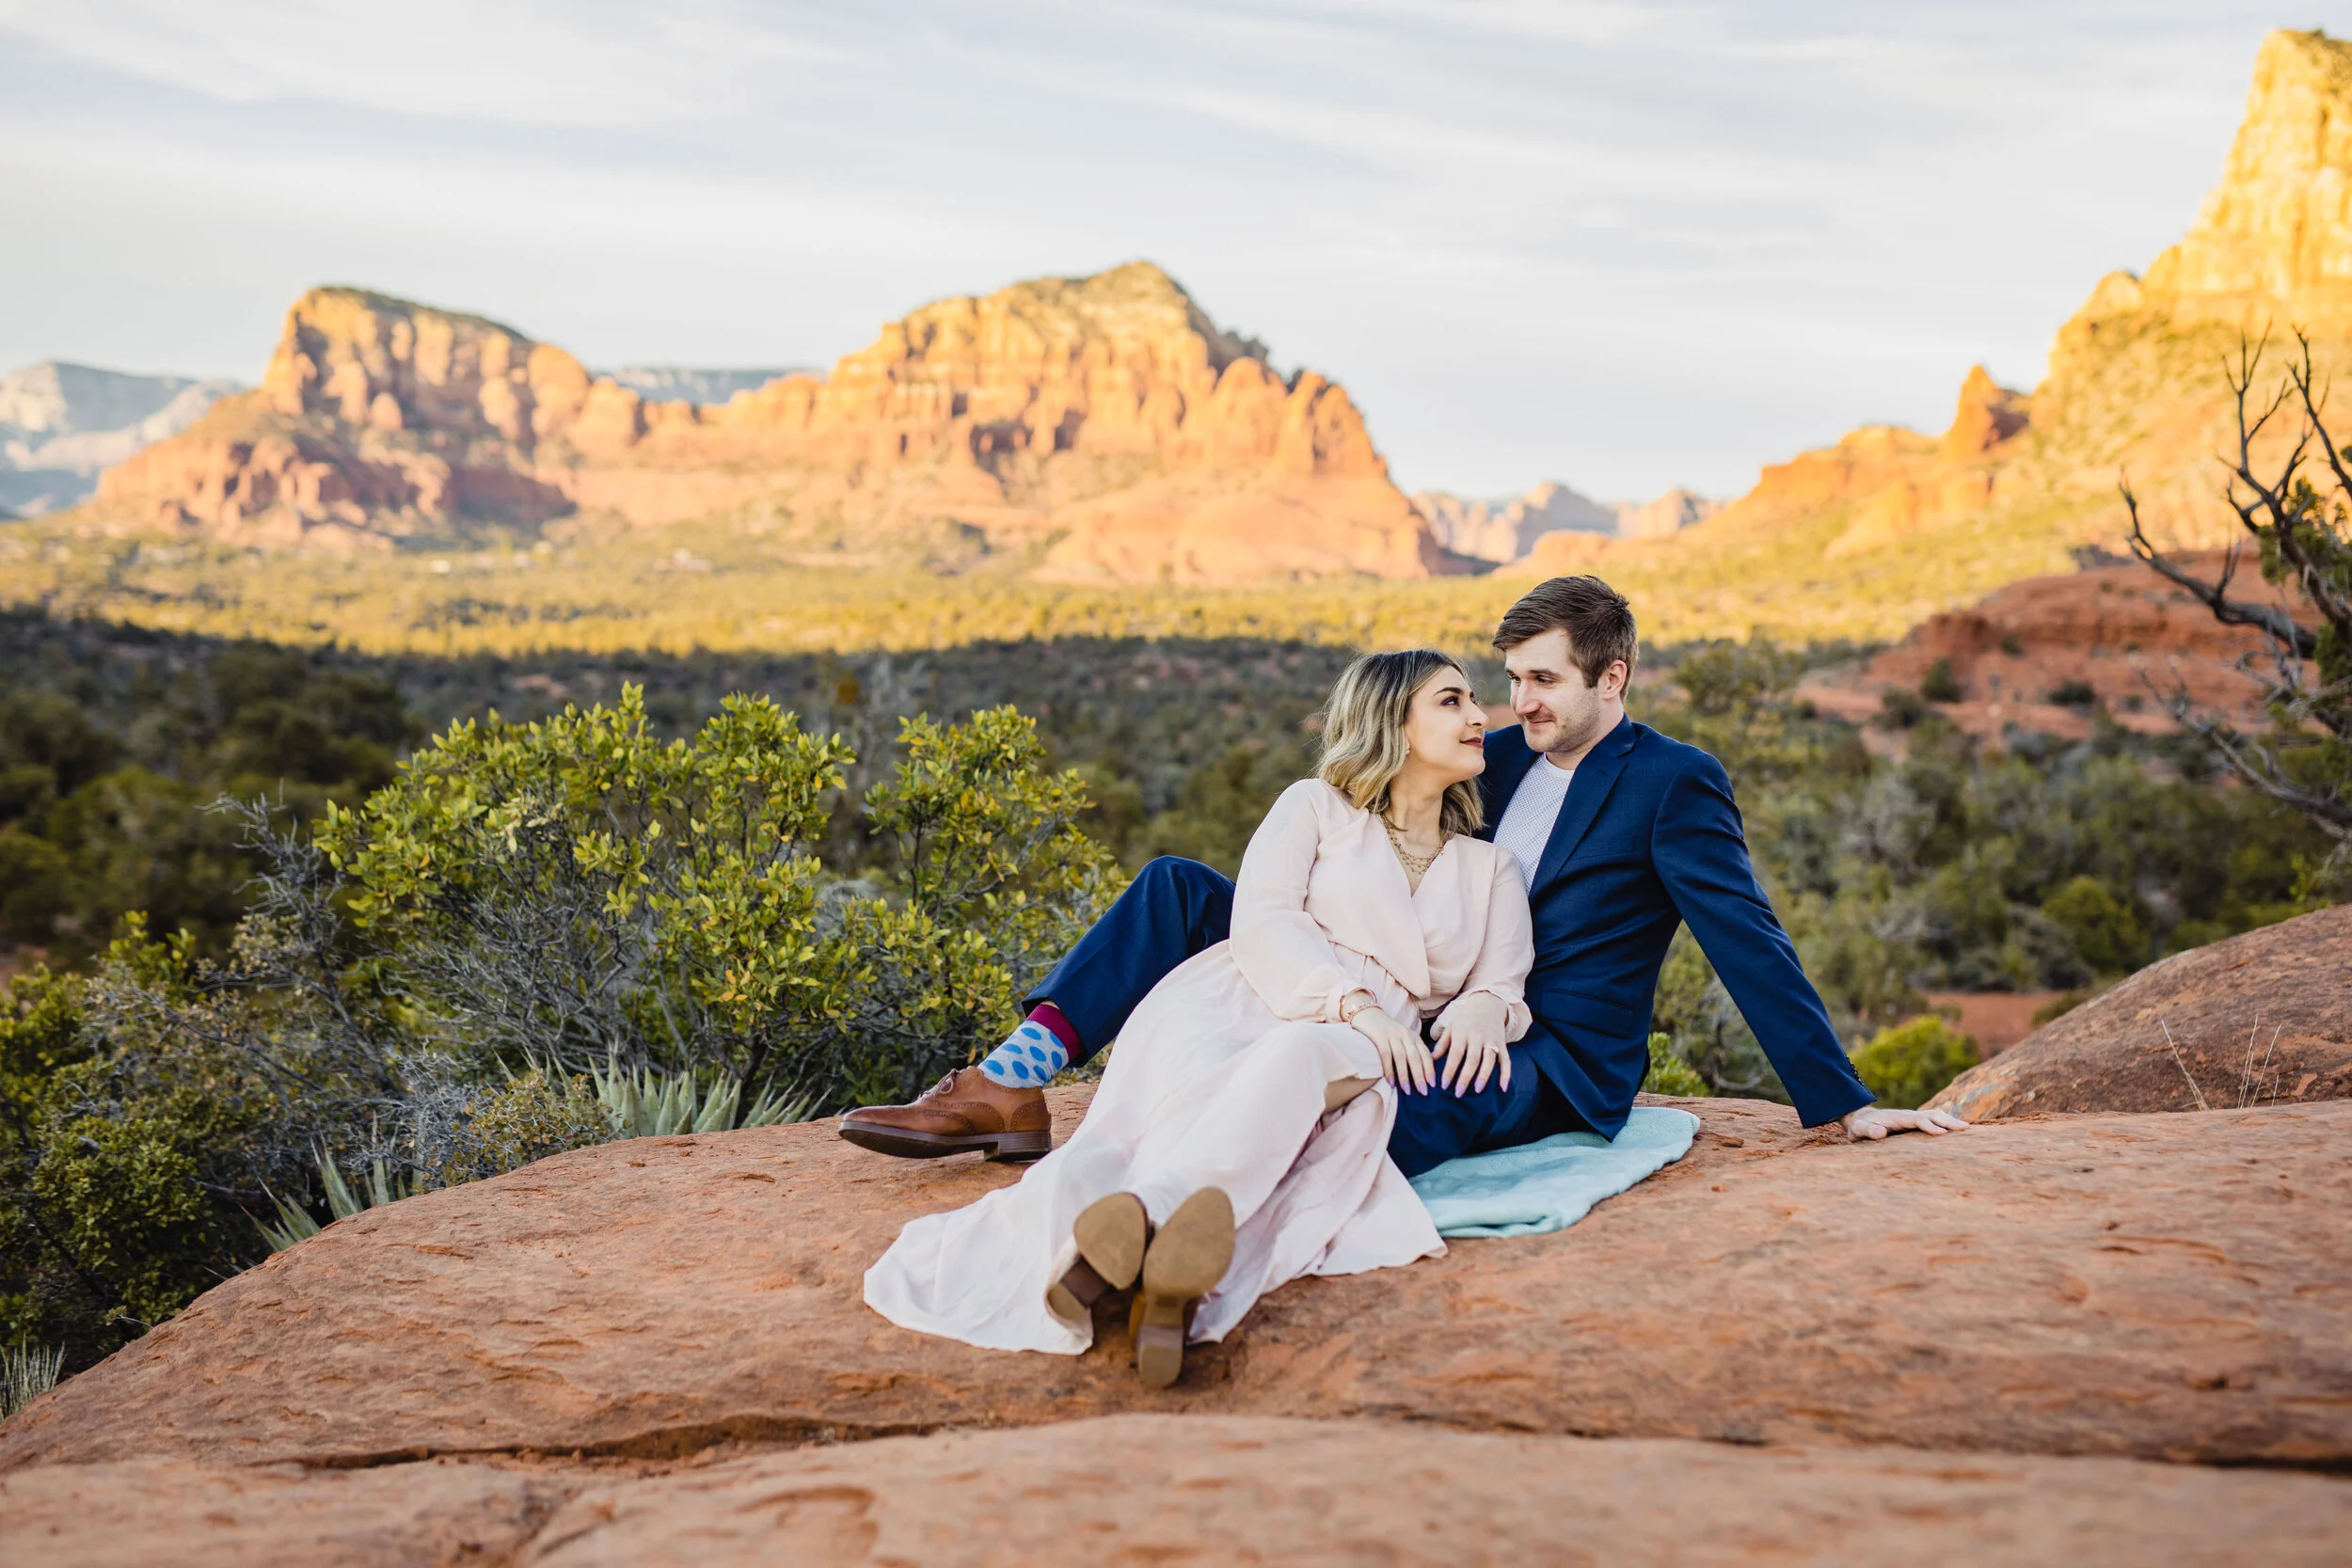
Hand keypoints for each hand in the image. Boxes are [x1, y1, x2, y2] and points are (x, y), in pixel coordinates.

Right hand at [1349, 1002, 1434, 1094]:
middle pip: (1415, 1056)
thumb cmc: (1386, 1031)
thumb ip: (1412, 1050)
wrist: (1367, 1014)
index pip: (1425, 1053)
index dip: (1430, 1069)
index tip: (1433, 1084)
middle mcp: (1405, 1034)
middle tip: (1423, 1091)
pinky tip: (1391, 1082)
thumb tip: (1421, 1073)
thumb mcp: (1403, 1038)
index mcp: (1413, 1036)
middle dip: (1420, 1075)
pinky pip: (1385, 1055)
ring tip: (1407, 1090)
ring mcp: (1392, 1034)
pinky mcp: (1379, 1036)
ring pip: (1401, 1056)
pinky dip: (1389, 1069)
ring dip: (1405, 1075)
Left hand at [1432, 992, 1510, 1096]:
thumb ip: (1442, 1044)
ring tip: (1477, 1090)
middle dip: (1465, 1077)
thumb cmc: (1465, 1019)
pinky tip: (1503, 1088)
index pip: (1455, 1053)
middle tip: (1458, 1093)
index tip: (1443, 1084)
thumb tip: (1430, 1060)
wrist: (1488, 1003)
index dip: (1450, 1069)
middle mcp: (1477, 1037)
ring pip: (1489, 1060)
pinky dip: (1506, 1074)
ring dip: (1484, 1075)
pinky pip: (1506, 1060)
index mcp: (1462, 1033)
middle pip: (1472, 1059)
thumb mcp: (1451, 1027)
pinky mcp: (1502, 1044)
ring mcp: (1492, 1040)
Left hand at [1840, 1106, 1970, 1140]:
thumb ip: (1868, 1131)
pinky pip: (1935, 1121)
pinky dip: (1947, 1124)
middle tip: (1967, 1129)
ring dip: (1951, 1121)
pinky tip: (1958, 1132)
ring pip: (1936, 1116)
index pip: (1917, 1120)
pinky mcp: (1916, 1124)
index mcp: (1898, 1118)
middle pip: (1932, 1115)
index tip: (1943, 1134)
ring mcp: (1914, 1119)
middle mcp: (1909, 1116)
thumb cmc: (1860, 1128)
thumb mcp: (1859, 1130)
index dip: (1930, 1126)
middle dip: (1948, 1121)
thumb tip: (1881, 1132)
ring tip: (1968, 1130)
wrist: (1861, 1119)